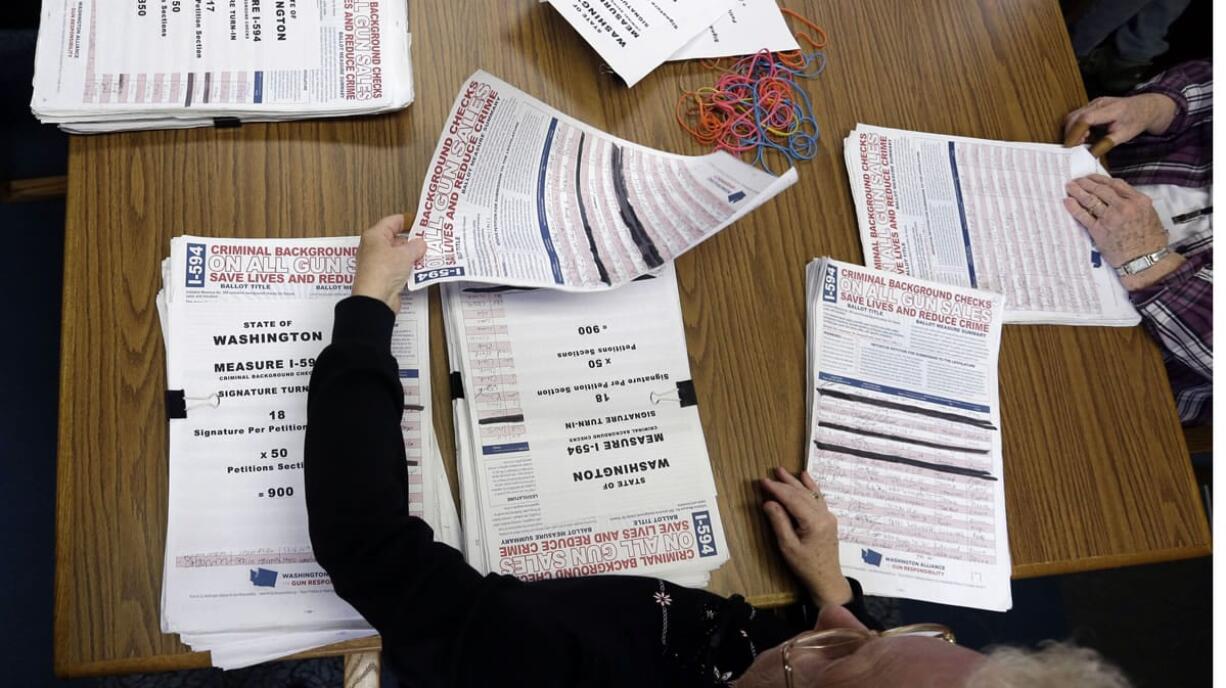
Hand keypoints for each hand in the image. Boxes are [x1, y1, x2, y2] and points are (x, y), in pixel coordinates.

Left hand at [352, 215, 426, 311]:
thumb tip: (421, 243)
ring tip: (427, 254)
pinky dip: (408, 268)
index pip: (393, 221)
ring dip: (412, 255)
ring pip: (398, 254)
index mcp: (374, 236)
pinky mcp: (383, 277)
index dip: (408, 220)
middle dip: (412, 240)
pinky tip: (421, 269)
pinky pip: (398, 268)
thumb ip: (416, 246)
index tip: (421, 221)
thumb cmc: (383, 271)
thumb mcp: (405, 254)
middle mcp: (373, 248)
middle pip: (395, 238)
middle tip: (428, 240)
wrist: (375, 299)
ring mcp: (378, 263)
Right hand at [760, 467, 851, 606]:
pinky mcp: (828, 519)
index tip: (763, 481)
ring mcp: (828, 516)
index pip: (792, 499)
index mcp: (814, 522)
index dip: (777, 489)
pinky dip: (810, 486)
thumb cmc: (806, 566)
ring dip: (795, 482)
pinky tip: (805, 476)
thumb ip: (779, 522)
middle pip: (801, 494)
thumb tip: (769, 502)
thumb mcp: (788, 547)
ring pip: (810, 494)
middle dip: (784, 483)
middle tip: (769, 475)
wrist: (827, 579)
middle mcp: (824, 515)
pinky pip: (818, 498)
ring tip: (782, 471)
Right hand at [1063, 93, 1177, 156]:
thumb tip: (1089, 154)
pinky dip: (1076, 127)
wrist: (1145, 107)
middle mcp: (1099, 103)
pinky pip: (1077, 116)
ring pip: (1073, 116)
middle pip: (1074, 117)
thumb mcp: (1123, 136)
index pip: (1085, 119)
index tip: (1072, 147)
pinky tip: (1085, 135)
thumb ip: (1105, 145)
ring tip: (1082, 141)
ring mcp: (1094, 103)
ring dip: (1072, 130)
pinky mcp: (1092, 105)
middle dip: (1070, 134)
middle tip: (1075, 147)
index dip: (1075, 134)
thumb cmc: (1136, 121)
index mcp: (1110, 110)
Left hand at [1063, 175, 1183, 290]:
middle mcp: (1124, 206)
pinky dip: (1074, 207)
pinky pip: (1083, 216)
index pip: (1115, 184)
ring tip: (1070, 187)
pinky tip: (1067, 201)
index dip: (1101, 179)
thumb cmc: (1150, 240)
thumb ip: (1134, 203)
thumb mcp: (1150, 215)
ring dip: (1077, 191)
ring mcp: (1110, 218)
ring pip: (1090, 200)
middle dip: (1086, 183)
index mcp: (1138, 201)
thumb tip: (1117, 196)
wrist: (1145, 260)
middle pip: (1100, 189)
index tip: (1092, 177)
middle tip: (1077, 180)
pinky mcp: (1099, 230)